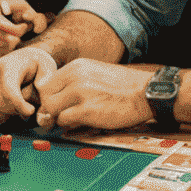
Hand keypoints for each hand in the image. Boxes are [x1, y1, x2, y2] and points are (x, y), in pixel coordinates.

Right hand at [0, 0, 47, 58]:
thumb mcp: (27, 10)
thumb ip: (34, 15)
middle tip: (19, 38)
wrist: (6, 14)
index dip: (11, 28)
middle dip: (7, 39)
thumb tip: (26, 17)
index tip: (24, 27)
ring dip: (5, 45)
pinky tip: (9, 46)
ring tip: (15, 41)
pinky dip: (0, 51)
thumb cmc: (17, 12)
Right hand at [0, 46, 58, 122]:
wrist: (26, 58)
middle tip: (21, 111)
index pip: (9, 90)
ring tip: (12, 111)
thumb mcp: (48, 69)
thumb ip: (47, 80)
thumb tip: (39, 88)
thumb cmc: (37, 67)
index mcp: (10, 63)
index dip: (19, 106)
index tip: (30, 111)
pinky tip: (1, 111)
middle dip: (10, 109)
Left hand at [34, 58, 154, 131]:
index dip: (48, 96)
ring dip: (58, 116)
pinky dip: (68, 124)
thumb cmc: (122, 85)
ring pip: (51, 108)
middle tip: (59, 115)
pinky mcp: (88, 110)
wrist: (146, 92)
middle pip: (44, 95)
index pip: (46, 82)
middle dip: (49, 107)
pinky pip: (64, 119)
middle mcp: (75, 77)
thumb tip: (55, 97)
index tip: (54, 104)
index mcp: (76, 66)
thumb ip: (74, 81)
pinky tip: (80, 122)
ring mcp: (80, 93)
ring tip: (71, 118)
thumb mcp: (94, 73)